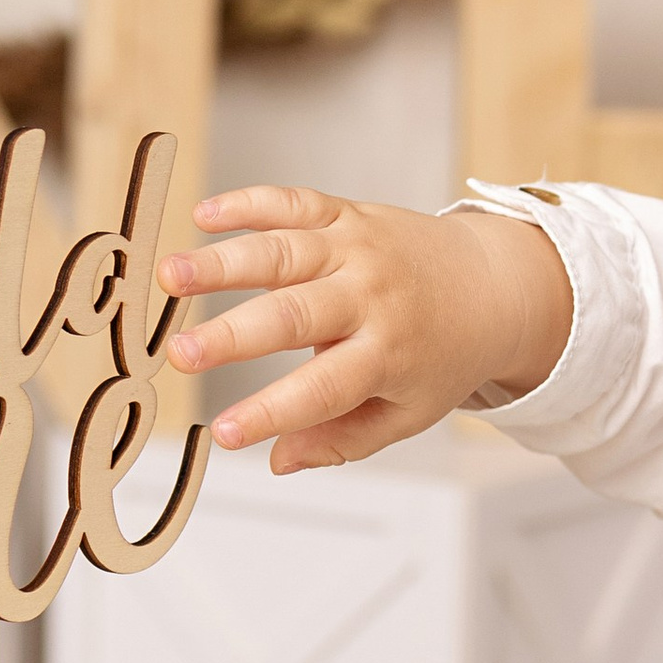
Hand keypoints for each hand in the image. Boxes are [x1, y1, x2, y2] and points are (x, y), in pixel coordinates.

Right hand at [156, 185, 573, 472]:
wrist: (492, 283)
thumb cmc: (442, 353)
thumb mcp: (407, 413)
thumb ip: (342, 440)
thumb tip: (278, 460)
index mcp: (387, 354)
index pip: (322, 390)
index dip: (271, 413)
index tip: (225, 434)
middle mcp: (371, 296)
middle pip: (294, 315)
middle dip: (232, 336)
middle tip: (181, 356)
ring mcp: (357, 249)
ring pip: (282, 251)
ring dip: (222, 262)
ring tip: (170, 277)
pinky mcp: (346, 214)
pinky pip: (293, 202)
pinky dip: (249, 203)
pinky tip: (204, 214)